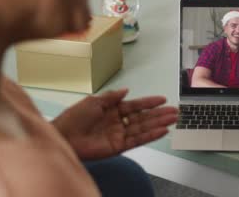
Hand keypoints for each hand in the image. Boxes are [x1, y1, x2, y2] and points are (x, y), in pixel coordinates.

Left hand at [52, 88, 178, 159]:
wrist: (63, 137)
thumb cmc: (74, 118)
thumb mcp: (93, 101)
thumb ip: (112, 97)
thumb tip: (127, 90)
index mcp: (112, 110)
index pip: (135, 105)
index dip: (149, 102)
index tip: (162, 99)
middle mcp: (118, 122)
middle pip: (143, 117)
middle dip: (159, 114)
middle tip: (174, 111)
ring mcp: (119, 135)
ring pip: (143, 128)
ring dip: (159, 123)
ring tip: (173, 119)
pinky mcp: (118, 147)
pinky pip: (137, 140)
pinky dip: (150, 136)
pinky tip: (162, 131)